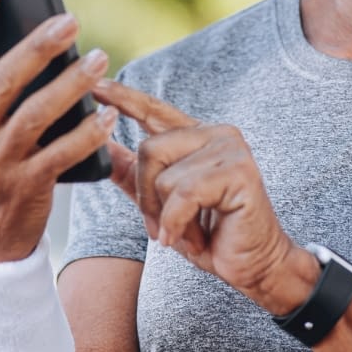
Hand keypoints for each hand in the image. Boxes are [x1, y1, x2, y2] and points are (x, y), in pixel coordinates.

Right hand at [0, 0, 117, 262]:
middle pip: (4, 78)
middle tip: (71, 20)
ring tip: (99, 60)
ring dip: (72, 84)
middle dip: (39, 45)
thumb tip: (23, 36)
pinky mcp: (24, 186)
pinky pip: (62, 153)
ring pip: (37, 113)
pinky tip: (107, 116)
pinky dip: (87, 133)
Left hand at [92, 79, 317, 314]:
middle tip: (163, 226)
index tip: (97, 86)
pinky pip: (184, 194)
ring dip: (167, 217)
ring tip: (188, 233)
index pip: (154, 111)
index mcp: (196, 137)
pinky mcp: (239, 171)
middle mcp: (216, 134)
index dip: (124, 98)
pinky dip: (178, 223)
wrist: (254, 264)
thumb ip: (133, 174)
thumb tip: (101, 145)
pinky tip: (191, 238)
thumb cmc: (211, 235)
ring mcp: (231, 149)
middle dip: (147, 198)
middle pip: (150, 150)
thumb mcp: (161, 205)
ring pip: (165, 177)